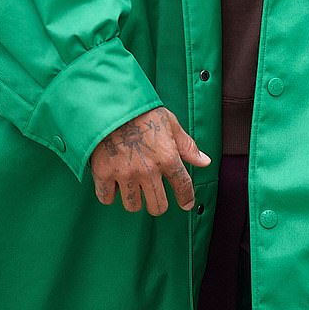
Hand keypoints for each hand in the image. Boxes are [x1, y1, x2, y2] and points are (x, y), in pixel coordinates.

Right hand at [90, 105, 211, 214]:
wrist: (109, 104)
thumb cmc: (141, 111)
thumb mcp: (170, 123)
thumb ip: (187, 146)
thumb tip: (205, 161)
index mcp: (167, 157)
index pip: (183, 187)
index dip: (186, 199)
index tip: (186, 204)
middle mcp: (148, 170)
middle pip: (158, 206)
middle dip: (159, 204)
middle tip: (155, 198)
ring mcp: (125, 174)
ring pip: (133, 205)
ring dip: (135, 200)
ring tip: (133, 188)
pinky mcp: (103, 173)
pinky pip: (107, 198)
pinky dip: (109, 194)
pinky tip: (113, 184)